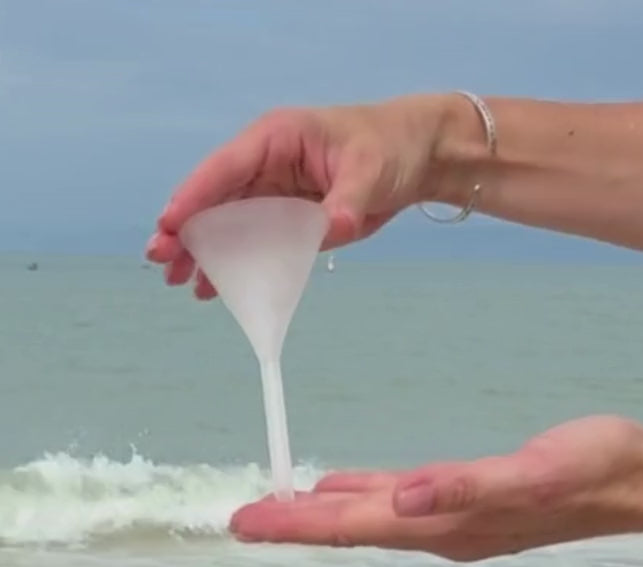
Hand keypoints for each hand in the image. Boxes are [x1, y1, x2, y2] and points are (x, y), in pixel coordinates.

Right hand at [146, 94, 456, 298]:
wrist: (416, 158)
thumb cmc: (391, 146)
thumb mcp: (370, 168)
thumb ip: (347, 199)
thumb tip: (330, 227)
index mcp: (277, 139)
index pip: (226, 167)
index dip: (195, 196)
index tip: (169, 225)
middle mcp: (267, 165)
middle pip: (217, 199)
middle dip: (188, 231)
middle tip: (162, 262)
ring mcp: (276, 193)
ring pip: (230, 224)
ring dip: (206, 253)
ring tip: (182, 282)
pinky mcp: (289, 218)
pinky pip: (255, 242)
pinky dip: (237, 263)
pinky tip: (217, 287)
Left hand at [230, 416, 642, 560]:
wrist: (637, 478)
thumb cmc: (592, 469)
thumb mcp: (535, 472)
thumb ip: (467, 487)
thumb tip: (402, 498)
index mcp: (447, 523)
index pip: (356, 528)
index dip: (299, 526)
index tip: (246, 524)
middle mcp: (442, 527)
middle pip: (353, 528)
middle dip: (296, 524)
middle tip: (243, 518)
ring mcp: (455, 515)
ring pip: (372, 515)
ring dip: (324, 513)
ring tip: (281, 505)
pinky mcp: (469, 496)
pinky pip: (399, 499)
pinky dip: (363, 494)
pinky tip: (347, 487)